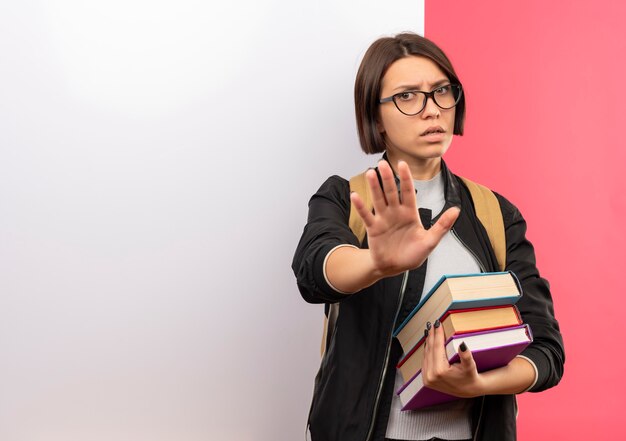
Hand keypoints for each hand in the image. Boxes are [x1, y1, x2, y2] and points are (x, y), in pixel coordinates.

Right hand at [350, 160, 459, 277]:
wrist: (395, 267)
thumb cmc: (412, 254)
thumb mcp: (430, 242)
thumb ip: (442, 226)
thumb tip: (456, 210)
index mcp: (410, 213)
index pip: (408, 191)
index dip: (406, 178)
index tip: (403, 164)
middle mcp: (396, 212)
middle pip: (391, 192)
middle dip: (388, 177)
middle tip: (382, 163)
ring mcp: (383, 219)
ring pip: (378, 199)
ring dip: (374, 187)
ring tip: (370, 173)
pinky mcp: (373, 229)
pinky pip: (366, 215)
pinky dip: (361, 206)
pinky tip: (355, 195)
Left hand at [421, 320, 483, 397]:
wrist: (468, 390)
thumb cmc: (470, 377)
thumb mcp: (470, 366)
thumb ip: (466, 356)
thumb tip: (462, 344)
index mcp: (440, 371)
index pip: (437, 348)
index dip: (438, 334)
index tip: (437, 324)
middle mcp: (430, 375)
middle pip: (430, 350)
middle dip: (432, 336)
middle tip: (433, 324)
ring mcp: (427, 378)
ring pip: (426, 354)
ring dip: (428, 342)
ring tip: (430, 331)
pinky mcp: (426, 379)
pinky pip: (425, 361)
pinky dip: (427, 351)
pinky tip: (429, 343)